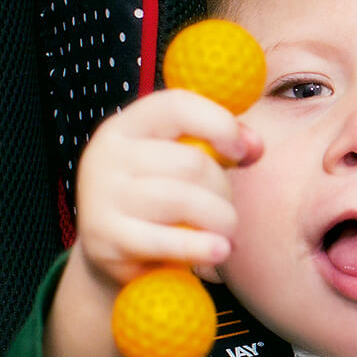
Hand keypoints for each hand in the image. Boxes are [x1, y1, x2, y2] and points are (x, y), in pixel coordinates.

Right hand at [67, 88, 260, 292]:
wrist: (110, 247)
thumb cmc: (156, 195)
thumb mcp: (180, 160)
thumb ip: (218, 144)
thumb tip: (254, 145)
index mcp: (127, 125)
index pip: (177, 106)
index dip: (220, 125)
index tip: (244, 151)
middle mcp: (108, 155)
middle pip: (190, 162)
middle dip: (223, 189)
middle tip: (228, 210)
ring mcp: (102, 197)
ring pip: (183, 201)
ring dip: (220, 220)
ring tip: (226, 235)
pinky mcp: (106, 239)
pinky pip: (167, 241)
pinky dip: (201, 247)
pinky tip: (219, 250)